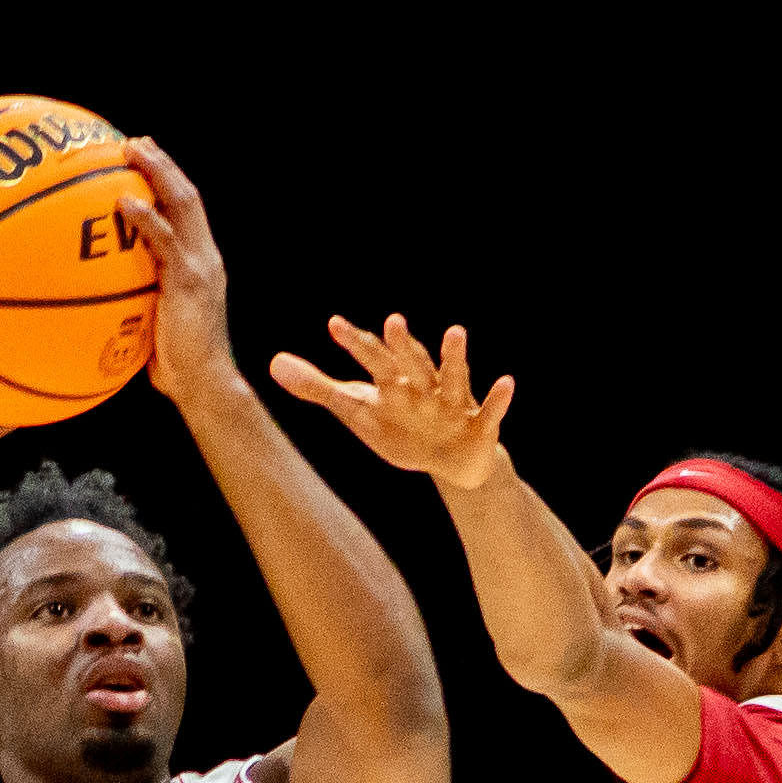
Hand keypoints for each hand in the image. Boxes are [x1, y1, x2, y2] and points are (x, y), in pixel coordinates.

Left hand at [118, 137, 226, 388]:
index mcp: (201, 263)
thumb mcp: (156, 324)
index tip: (142, 160)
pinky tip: (124, 202)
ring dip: (156, 173)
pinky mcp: (188, 281)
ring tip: (130, 151)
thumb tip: (101, 299)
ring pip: (182, 204)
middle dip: (160, 164)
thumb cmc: (177, 366)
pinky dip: (146, 218)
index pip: (186, 211)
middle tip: (133, 142)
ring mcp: (200, 266)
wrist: (204, 385)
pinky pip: (165, 241)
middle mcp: (206, 256)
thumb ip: (139, 301)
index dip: (167, 181)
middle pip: (186, 195)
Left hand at [267, 312, 516, 492]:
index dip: (356, 345)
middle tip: (392, 320)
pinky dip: (498, 399)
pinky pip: (490, 411)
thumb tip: (274, 364)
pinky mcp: (479, 426)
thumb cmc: (400, 428)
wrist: (453, 462)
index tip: (334, 326)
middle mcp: (424, 387)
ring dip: (454, 357)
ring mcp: (453, 405)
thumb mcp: (357, 409)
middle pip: (411, 364)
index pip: (373, 360)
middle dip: (403, 345)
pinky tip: (507, 382)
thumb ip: (318, 387)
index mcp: (395, 382)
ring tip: (455, 332)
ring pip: (453, 379)